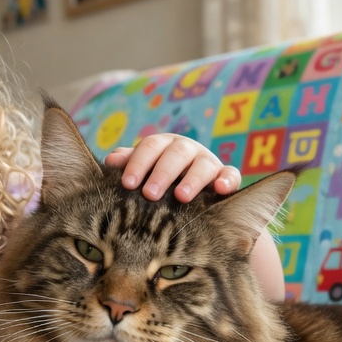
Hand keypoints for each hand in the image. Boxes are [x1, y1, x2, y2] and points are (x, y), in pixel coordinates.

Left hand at [105, 134, 240, 201]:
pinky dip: (227, 180)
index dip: (138, 163)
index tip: (127, 184)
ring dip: (192, 179)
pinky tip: (220, 190)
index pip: (150, 147)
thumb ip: (128, 164)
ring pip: (203, 164)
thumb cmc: (157, 180)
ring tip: (181, 196)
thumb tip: (111, 160)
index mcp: (163, 145)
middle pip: (175, 154)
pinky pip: (231, 175)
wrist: (189, 191)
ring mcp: (208, 161)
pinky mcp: (226, 176)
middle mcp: (186, 149)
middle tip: (150, 194)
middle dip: (162, 173)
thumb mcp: (142, 171)